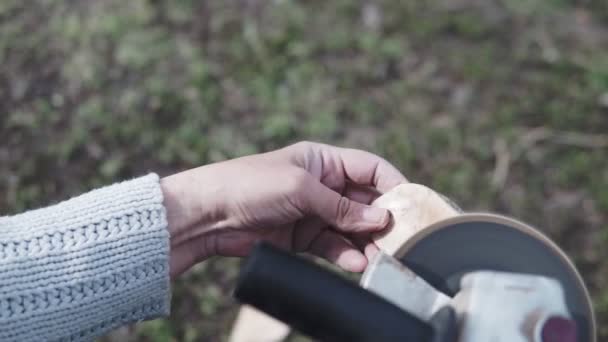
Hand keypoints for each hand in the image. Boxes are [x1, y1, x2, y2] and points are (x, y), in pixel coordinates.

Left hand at [161, 141, 406, 276]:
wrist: (208, 214)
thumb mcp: (301, 189)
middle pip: (365, 202)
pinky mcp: (303, 237)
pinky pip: (333, 246)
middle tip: (400, 240)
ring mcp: (314, 212)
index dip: (393, 185)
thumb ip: (341, 207)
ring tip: (381, 258)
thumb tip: (381, 220)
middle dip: (382, 221)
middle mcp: (323, 185)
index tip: (412, 205)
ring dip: (367, 243)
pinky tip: (355, 263)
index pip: (370, 169)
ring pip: (352, 228)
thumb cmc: (251, 185)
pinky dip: (345, 255)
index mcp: (324, 160)